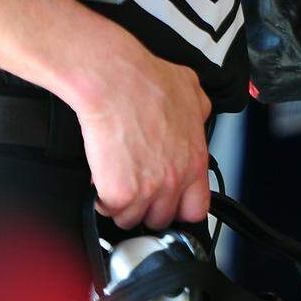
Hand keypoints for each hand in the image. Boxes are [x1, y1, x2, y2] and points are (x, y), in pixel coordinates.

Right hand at [71, 31, 211, 229]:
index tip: (170, 202)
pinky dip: (101, 198)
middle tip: (136, 187)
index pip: (197, 208)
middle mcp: (175, 179)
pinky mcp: (119, 194)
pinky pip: (108, 210)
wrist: (116, 81)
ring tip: (117, 179)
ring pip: (132, 219)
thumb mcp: (192, 91)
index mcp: (195, 159)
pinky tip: (102, 177)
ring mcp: (148, 190)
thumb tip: (197, 119)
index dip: (181, 207)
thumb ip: (199, 113)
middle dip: (148, 206)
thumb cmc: (149, 81)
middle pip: (162, 218)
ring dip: (123, 204)